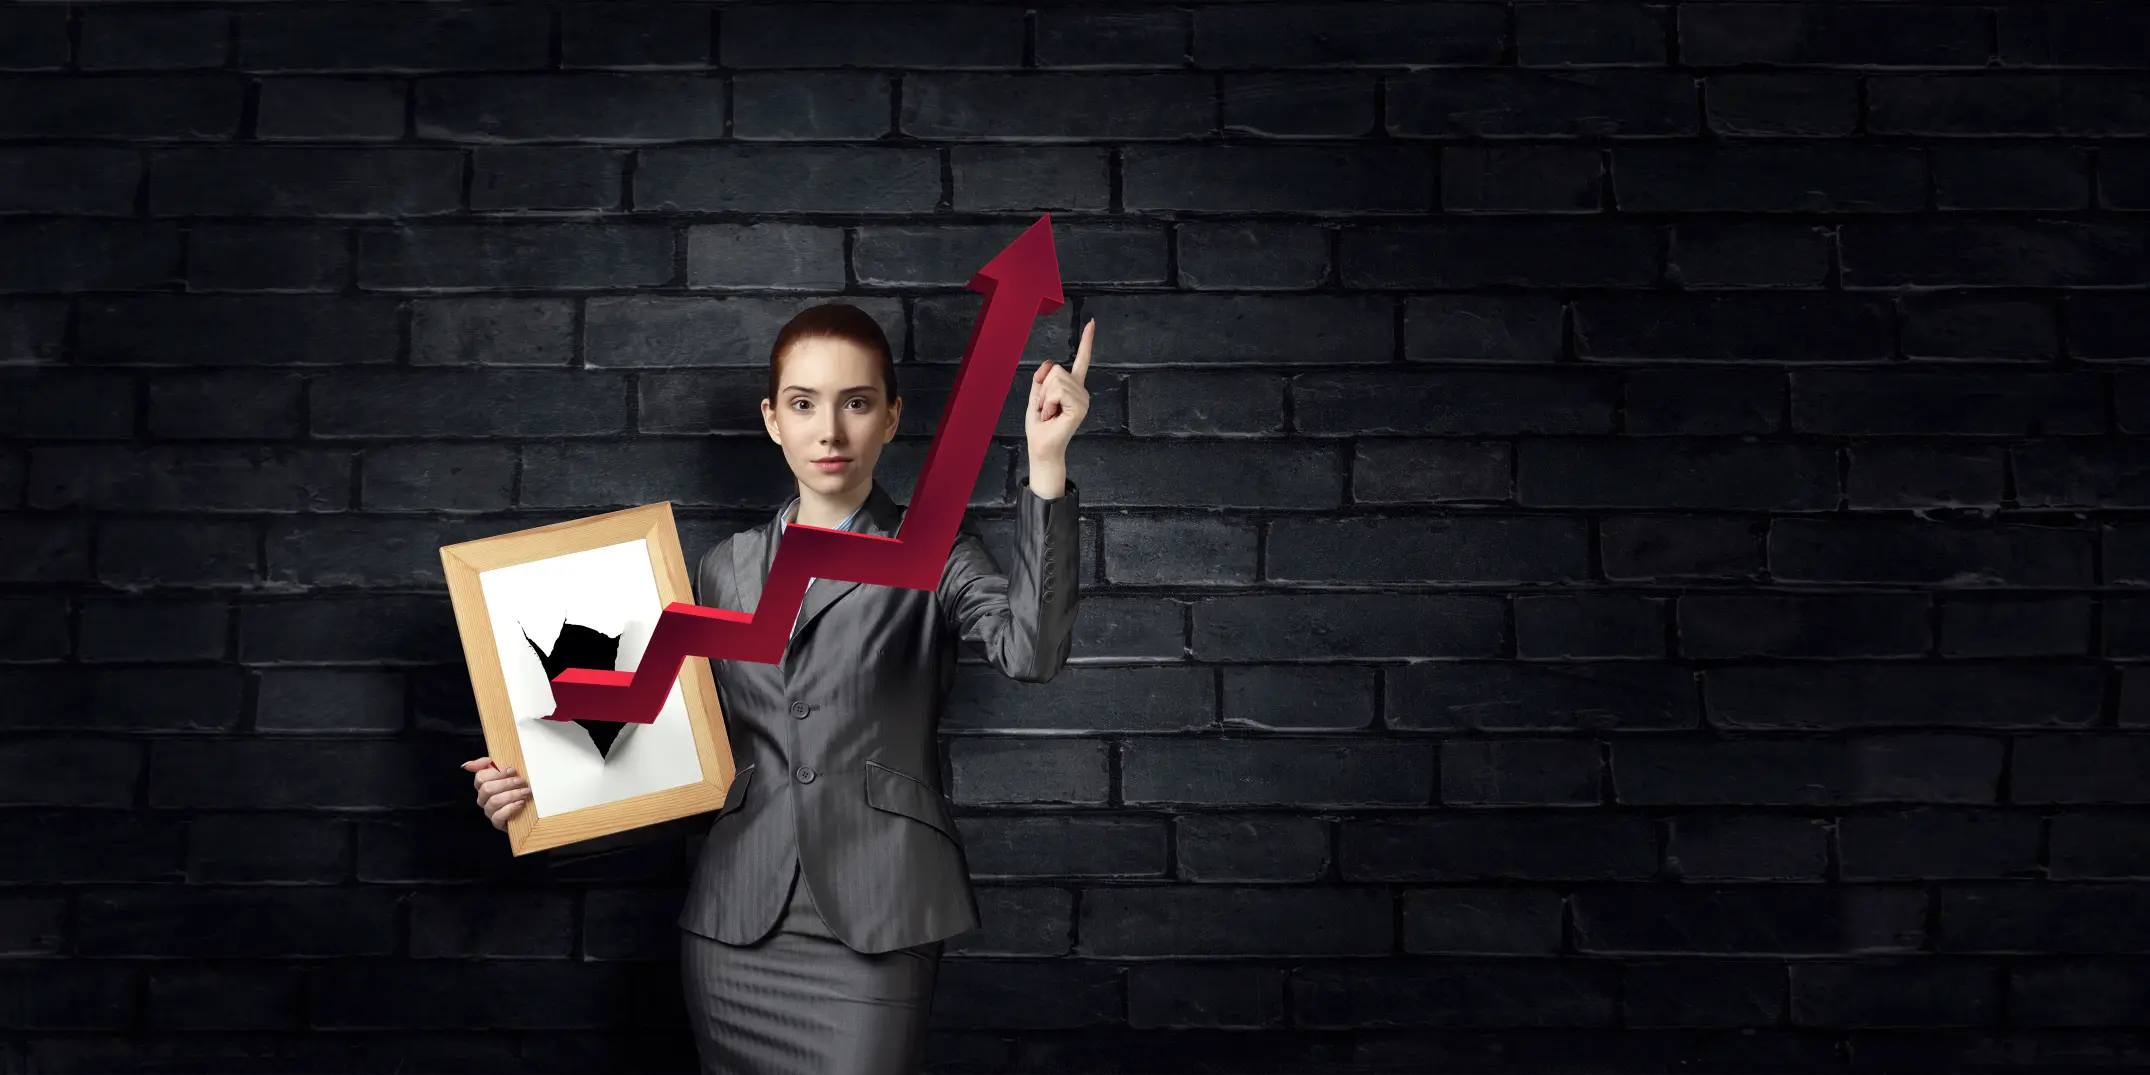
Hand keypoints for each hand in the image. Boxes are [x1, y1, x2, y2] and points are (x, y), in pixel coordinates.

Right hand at [462, 756, 528, 830]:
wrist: (527, 809)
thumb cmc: (514, 787)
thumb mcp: (504, 772)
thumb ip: (487, 764)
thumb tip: (466, 765)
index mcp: (482, 785)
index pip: (480, 777)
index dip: (496, 772)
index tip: (512, 770)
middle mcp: (483, 798)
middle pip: (487, 788)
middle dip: (506, 783)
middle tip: (521, 781)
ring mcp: (489, 811)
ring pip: (494, 801)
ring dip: (512, 795)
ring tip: (525, 792)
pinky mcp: (497, 822)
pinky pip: (498, 816)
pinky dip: (510, 808)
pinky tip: (521, 803)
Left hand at [1025, 318, 1092, 468]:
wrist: (1042, 446)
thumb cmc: (1040, 425)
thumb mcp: (1036, 395)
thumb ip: (1041, 377)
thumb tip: (1049, 363)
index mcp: (1072, 387)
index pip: (1081, 360)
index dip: (1087, 342)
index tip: (1092, 324)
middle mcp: (1081, 391)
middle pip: (1057, 370)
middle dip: (1044, 389)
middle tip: (1047, 408)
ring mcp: (1083, 399)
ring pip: (1056, 380)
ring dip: (1045, 398)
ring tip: (1050, 413)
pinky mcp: (1080, 407)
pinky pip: (1058, 392)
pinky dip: (1048, 403)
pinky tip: (1053, 415)